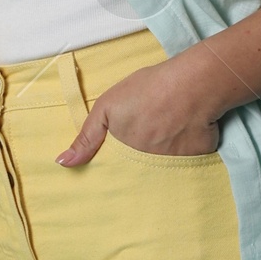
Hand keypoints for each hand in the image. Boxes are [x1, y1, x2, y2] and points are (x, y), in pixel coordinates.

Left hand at [58, 63, 220, 165]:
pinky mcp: (197, 161)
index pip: (115, 173)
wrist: (193, 83)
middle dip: (138, 169)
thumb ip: (87, 137)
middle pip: (138, 175)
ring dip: (163, 161)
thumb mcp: (107, 107)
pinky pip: (190, 163)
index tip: (116, 166)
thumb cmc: (148, 89)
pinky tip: (188, 138)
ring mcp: (173, 165)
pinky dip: (188, 154)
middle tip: (146, 144)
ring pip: (163, 171)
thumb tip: (63, 163)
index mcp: (125, 154)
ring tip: (167, 140)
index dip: (115, 169)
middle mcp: (147, 166)